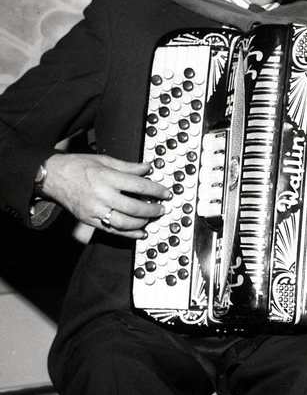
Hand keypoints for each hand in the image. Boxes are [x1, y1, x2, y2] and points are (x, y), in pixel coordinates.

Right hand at [39, 153, 169, 238]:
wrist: (51, 177)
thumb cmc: (77, 166)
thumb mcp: (103, 160)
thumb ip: (127, 167)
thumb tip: (148, 168)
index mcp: (106, 177)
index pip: (138, 186)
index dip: (156, 190)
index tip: (166, 193)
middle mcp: (101, 195)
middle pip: (134, 207)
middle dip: (152, 209)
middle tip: (162, 208)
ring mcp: (94, 210)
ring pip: (124, 222)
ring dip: (142, 222)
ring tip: (151, 218)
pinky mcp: (89, 220)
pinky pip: (112, 230)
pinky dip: (128, 234)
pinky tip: (140, 232)